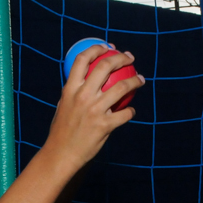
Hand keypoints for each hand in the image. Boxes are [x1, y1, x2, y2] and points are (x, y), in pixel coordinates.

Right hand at [46, 45, 144, 170]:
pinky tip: (131, 111)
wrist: (61, 154)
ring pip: (122, 87)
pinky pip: (125, 114)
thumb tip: (85, 80)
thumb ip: (74, 93)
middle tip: (130, 58)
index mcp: (70, 89)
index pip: (82, 60)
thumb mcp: (62, 106)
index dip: (96, 48)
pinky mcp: (105, 125)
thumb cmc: (61, 131)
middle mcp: (83, 96)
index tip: (107, 47)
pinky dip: (130, 112)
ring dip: (135, 81)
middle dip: (121, 58)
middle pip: (105, 67)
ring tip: (141, 79)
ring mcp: (95, 110)